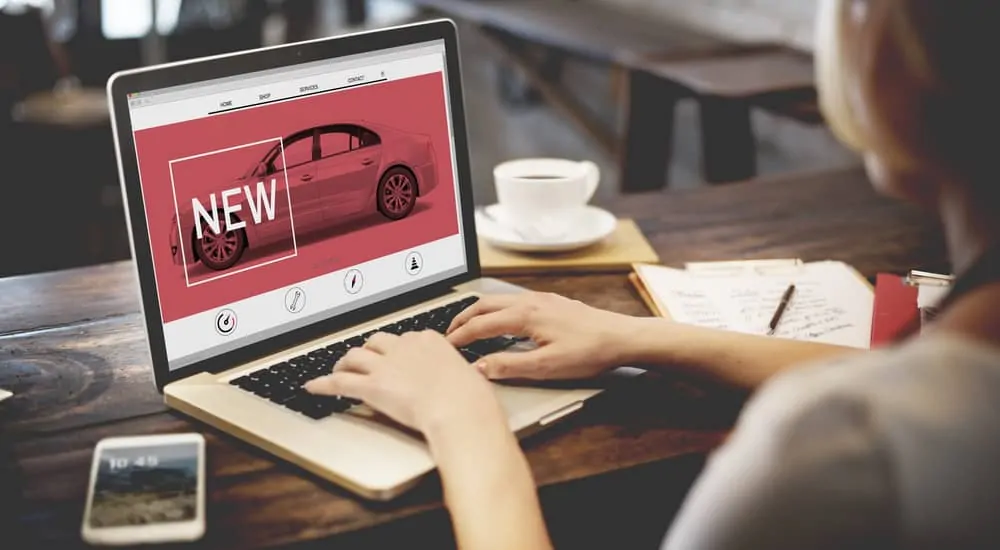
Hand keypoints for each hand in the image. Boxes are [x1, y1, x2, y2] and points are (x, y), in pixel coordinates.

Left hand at [304, 330, 504, 435]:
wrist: (460, 409)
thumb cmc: (470, 398)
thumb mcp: (469, 377)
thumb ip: (457, 374)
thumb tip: (463, 381)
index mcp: (429, 340)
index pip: (406, 339)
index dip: (396, 350)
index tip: (394, 357)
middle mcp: (404, 347)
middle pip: (377, 342)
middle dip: (369, 351)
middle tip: (365, 361)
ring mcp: (386, 365)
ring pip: (355, 356)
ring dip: (344, 363)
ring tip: (338, 370)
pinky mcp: (372, 386)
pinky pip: (340, 382)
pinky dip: (323, 384)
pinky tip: (313, 387)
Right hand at [446, 292, 642, 379]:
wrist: (621, 337)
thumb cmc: (588, 352)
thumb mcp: (545, 367)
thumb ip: (508, 366)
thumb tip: (479, 367)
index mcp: (524, 315)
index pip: (481, 325)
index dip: (460, 337)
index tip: (446, 347)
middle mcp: (529, 301)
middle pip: (484, 305)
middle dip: (462, 318)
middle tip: (448, 333)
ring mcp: (541, 299)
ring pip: (498, 300)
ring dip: (479, 312)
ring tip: (468, 326)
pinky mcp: (551, 302)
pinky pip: (513, 300)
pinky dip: (496, 310)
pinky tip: (500, 321)